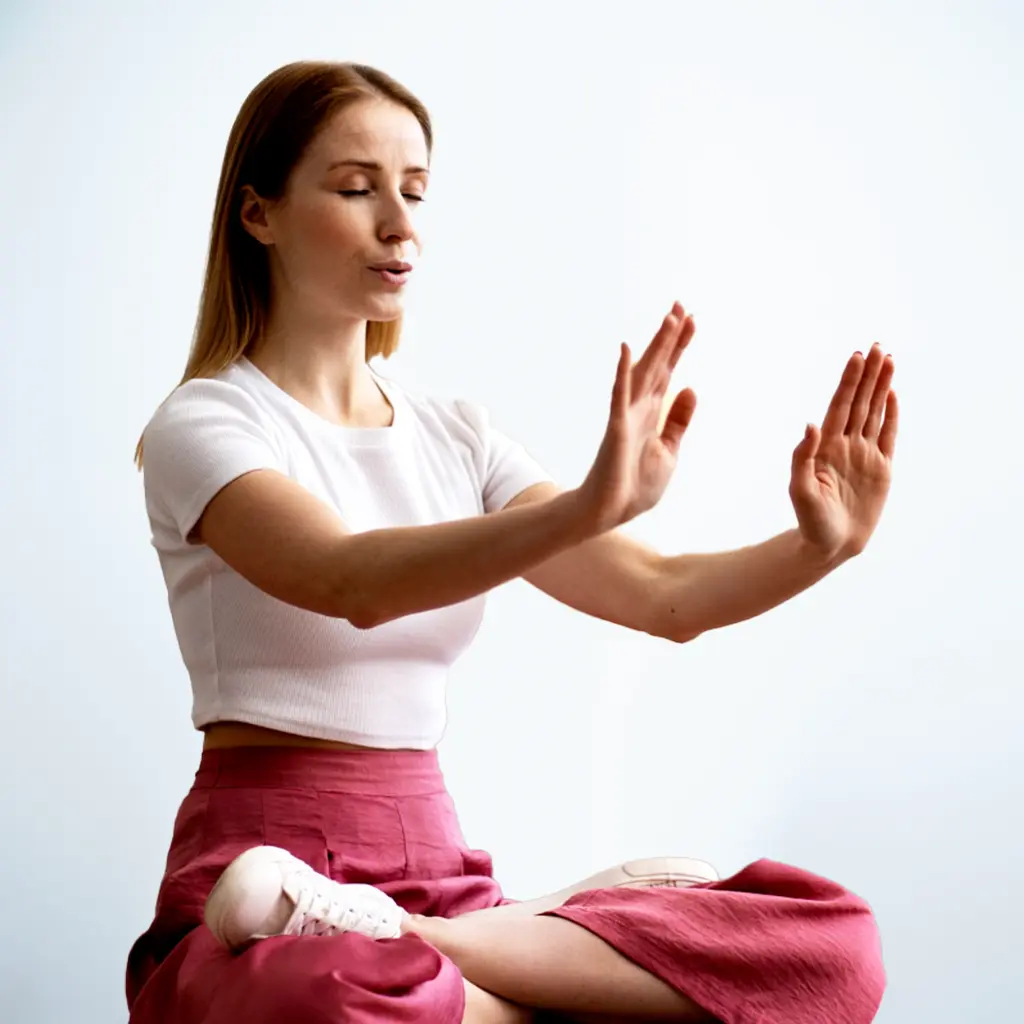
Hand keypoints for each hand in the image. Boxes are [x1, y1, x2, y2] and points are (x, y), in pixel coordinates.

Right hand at [578, 302, 697, 531]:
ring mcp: (626, 416)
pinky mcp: (616, 428)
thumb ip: (678, 421)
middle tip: (681, 304)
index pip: (668, 372)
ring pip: (643, 373)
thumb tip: (691, 388)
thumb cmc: (634, 486)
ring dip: (656, 346)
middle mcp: (639, 408)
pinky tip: (627, 351)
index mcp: (652, 414)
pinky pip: (620, 396)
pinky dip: (623, 373)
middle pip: (658, 364)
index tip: (691, 319)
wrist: (609, 513)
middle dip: (670, 336)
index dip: (679, 346)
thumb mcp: (669, 452)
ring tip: (669, 318)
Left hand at [790, 343, 898, 560]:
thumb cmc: (811, 520)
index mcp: (826, 447)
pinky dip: (891, 414)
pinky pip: (888, 435)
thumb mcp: (800, 490)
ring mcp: (864, 454)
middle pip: (859, 402)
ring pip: (875, 412)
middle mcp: (846, 444)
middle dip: (868, 375)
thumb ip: (802, 456)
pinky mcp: (881, 468)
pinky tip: (892, 394)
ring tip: (888, 359)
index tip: (857, 357)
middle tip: (877, 346)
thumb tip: (810, 423)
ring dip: (881, 387)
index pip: (840, 406)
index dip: (849, 382)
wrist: (830, 544)